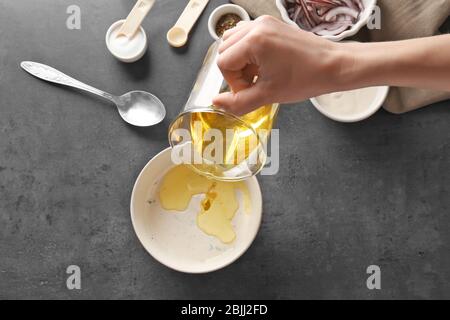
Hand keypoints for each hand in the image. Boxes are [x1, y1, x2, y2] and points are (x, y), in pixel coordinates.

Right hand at [213, 16, 344, 114]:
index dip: (234, 81)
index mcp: (254, 41)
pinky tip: (264, 64)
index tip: (251, 89)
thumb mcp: (268, 95)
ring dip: (240, 60)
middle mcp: (256, 26)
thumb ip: (238, 101)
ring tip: (259, 73)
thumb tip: (216, 103)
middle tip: (254, 83)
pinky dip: (249, 51)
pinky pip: (247, 36)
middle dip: (235, 70)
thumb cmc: (305, 78)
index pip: (223, 62)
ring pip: (233, 42)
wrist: (332, 66)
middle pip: (225, 50)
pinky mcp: (271, 24)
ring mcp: (264, 22)